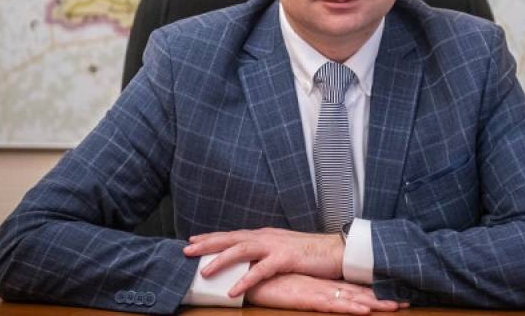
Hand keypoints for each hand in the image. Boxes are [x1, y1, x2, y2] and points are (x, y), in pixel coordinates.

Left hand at [183, 228, 343, 295]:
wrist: (338, 250)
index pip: (233, 234)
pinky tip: (233, 289)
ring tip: (204, 271)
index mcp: (265, 235)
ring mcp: (276, 246)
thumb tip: (249, 260)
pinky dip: (245, 279)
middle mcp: (267, 236)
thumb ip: (266, 253)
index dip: (212, 237)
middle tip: (186, 250)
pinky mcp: (286, 258)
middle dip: (208, 243)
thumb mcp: (283, 250)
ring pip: (242, 249)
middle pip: (232, 238)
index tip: (192, 241)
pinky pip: (262, 270)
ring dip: (222, 259)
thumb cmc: (311, 253)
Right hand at [247, 273, 406, 313]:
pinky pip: (332, 304)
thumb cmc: (268, 281)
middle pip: (357, 292)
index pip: (352, 287)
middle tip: (406, 301)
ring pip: (351, 298)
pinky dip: (349, 307)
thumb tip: (318, 293)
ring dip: (373, 303)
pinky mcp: (306, 297)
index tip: (394, 295)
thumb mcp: (291, 287)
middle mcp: (322, 284)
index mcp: (320, 282)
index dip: (372, 292)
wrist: (247, 274)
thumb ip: (306, 288)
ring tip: (395, 306)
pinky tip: (364, 310)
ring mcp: (316, 290)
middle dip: (382, 298)